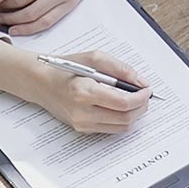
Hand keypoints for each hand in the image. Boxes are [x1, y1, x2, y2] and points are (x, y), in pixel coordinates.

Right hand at [0, 44, 150, 133]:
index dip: (140, 98)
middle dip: (141, 107)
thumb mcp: (94, 58)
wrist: (42, 83)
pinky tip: (122, 107)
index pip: (122, 103)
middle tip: (145, 96)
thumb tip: (141, 82)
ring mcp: (82, 124)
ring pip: (121, 127)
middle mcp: (82, 112)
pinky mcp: (83, 129)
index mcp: (84, 92)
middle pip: (125, 118)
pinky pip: (111, 129)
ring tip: (136, 101)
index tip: (147, 90)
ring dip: (134, 115)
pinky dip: (122, 119)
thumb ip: (120, 68)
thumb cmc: (66, 68)